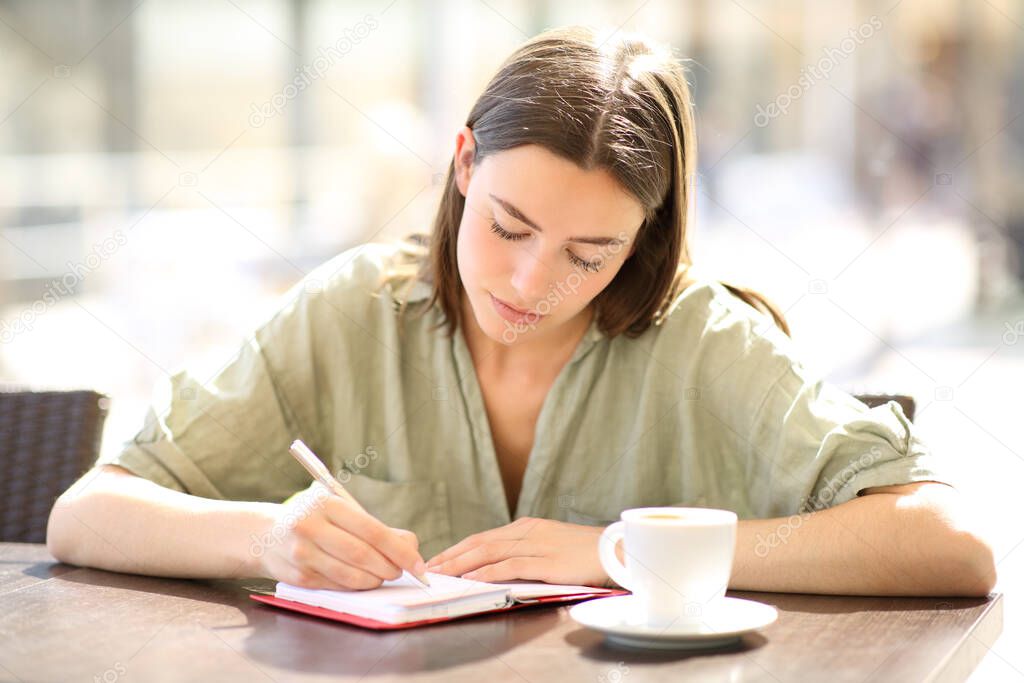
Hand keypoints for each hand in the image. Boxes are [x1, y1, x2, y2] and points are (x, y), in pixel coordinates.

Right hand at [254, 483, 427, 589]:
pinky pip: (337, 586)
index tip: (418, 563)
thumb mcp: (339, 511)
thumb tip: (410, 545)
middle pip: (363, 555)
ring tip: (382, 575)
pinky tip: (362, 580)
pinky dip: (356, 586)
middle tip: (401, 571)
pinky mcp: (298, 576)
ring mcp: (302, 553)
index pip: (373, 530)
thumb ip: (374, 527)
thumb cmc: (314, 520)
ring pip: (351, 575)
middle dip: (390, 567)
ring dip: (374, 580)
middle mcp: (311, 527)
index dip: (400, 550)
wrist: (265, 534)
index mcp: (327, 504)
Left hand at [425, 517, 612, 586]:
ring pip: (490, 553)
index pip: (484, 537)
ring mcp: (538, 546)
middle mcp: (529, 532)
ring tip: (442, 575)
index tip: (438, 559)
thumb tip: (499, 566)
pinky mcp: (548, 562)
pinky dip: (487, 571)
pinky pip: (510, 566)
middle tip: (429, 567)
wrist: (619, 552)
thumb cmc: (586, 554)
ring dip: (462, 564)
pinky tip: (472, 578)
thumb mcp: (552, 546)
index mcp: (528, 527)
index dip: (458, 549)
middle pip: (481, 543)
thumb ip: (527, 552)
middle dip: (452, 556)